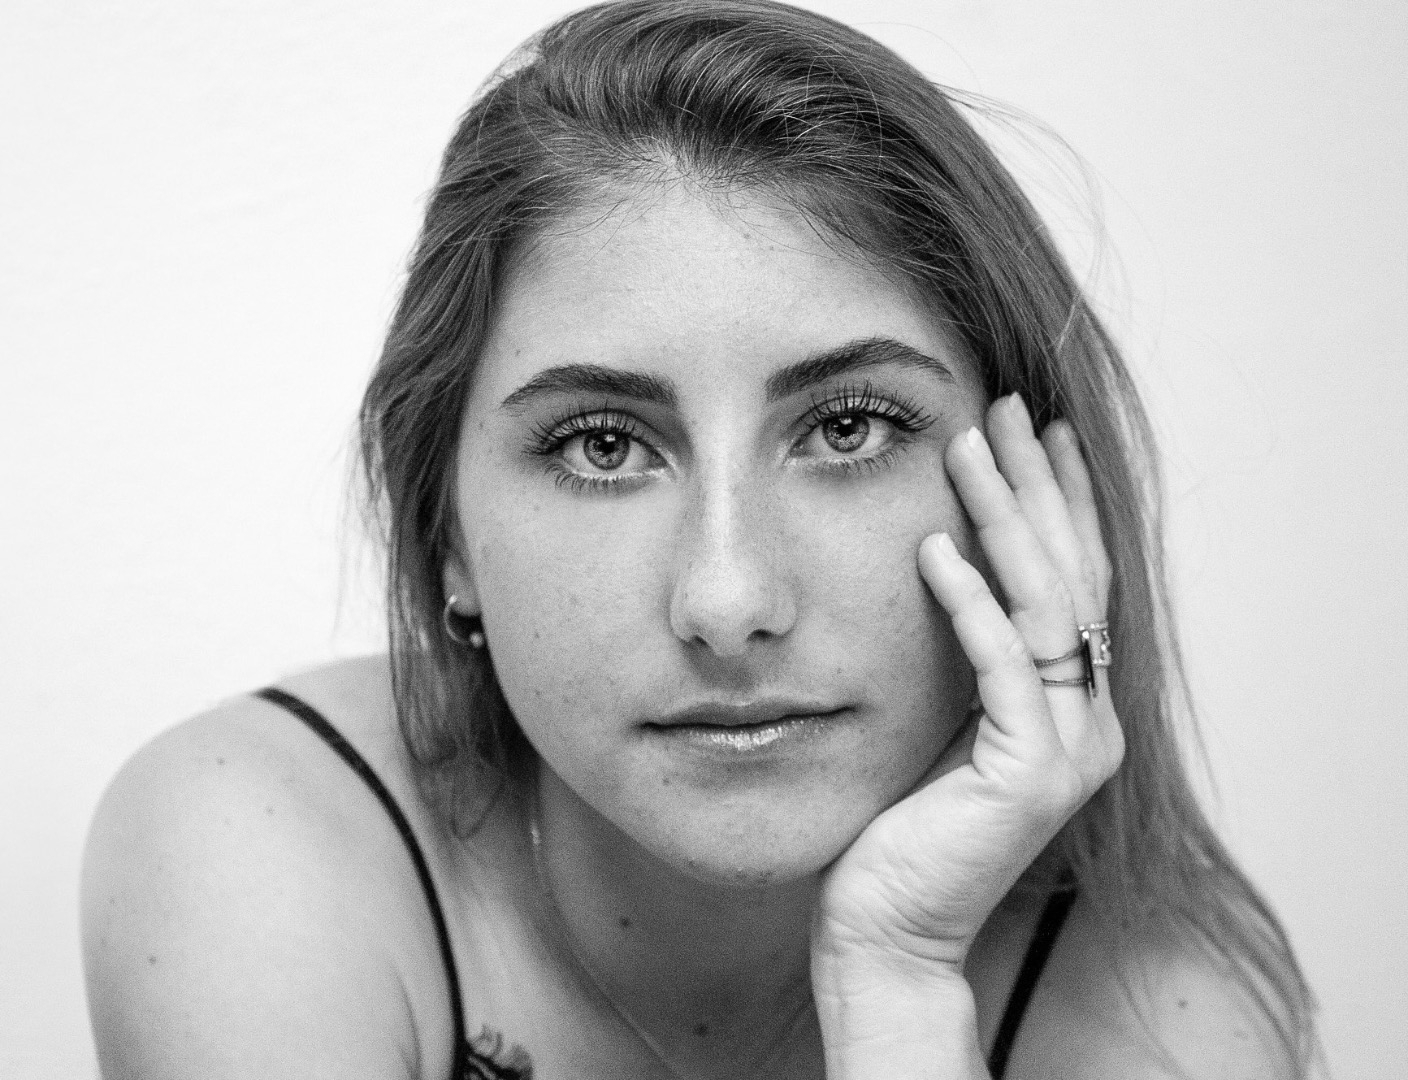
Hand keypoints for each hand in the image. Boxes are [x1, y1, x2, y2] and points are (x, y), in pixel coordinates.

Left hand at [813, 393, 1124, 977]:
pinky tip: (937, 548)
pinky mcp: (1029, 777)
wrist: (884, 931)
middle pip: (1073, 574)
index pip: (1074, 580)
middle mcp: (1086, 722)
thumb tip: (935, 557)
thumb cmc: (896, 827)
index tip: (1035, 430)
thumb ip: (960, 656)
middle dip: (1040, 485)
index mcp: (1067, 706)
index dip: (1060, 501)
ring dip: (1007, 520)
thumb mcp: (935, 719)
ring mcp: (1067, 751)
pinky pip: (1006, 669)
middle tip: (1006, 407)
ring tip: (970, 448)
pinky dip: (973, 604)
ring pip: (1049, 607)